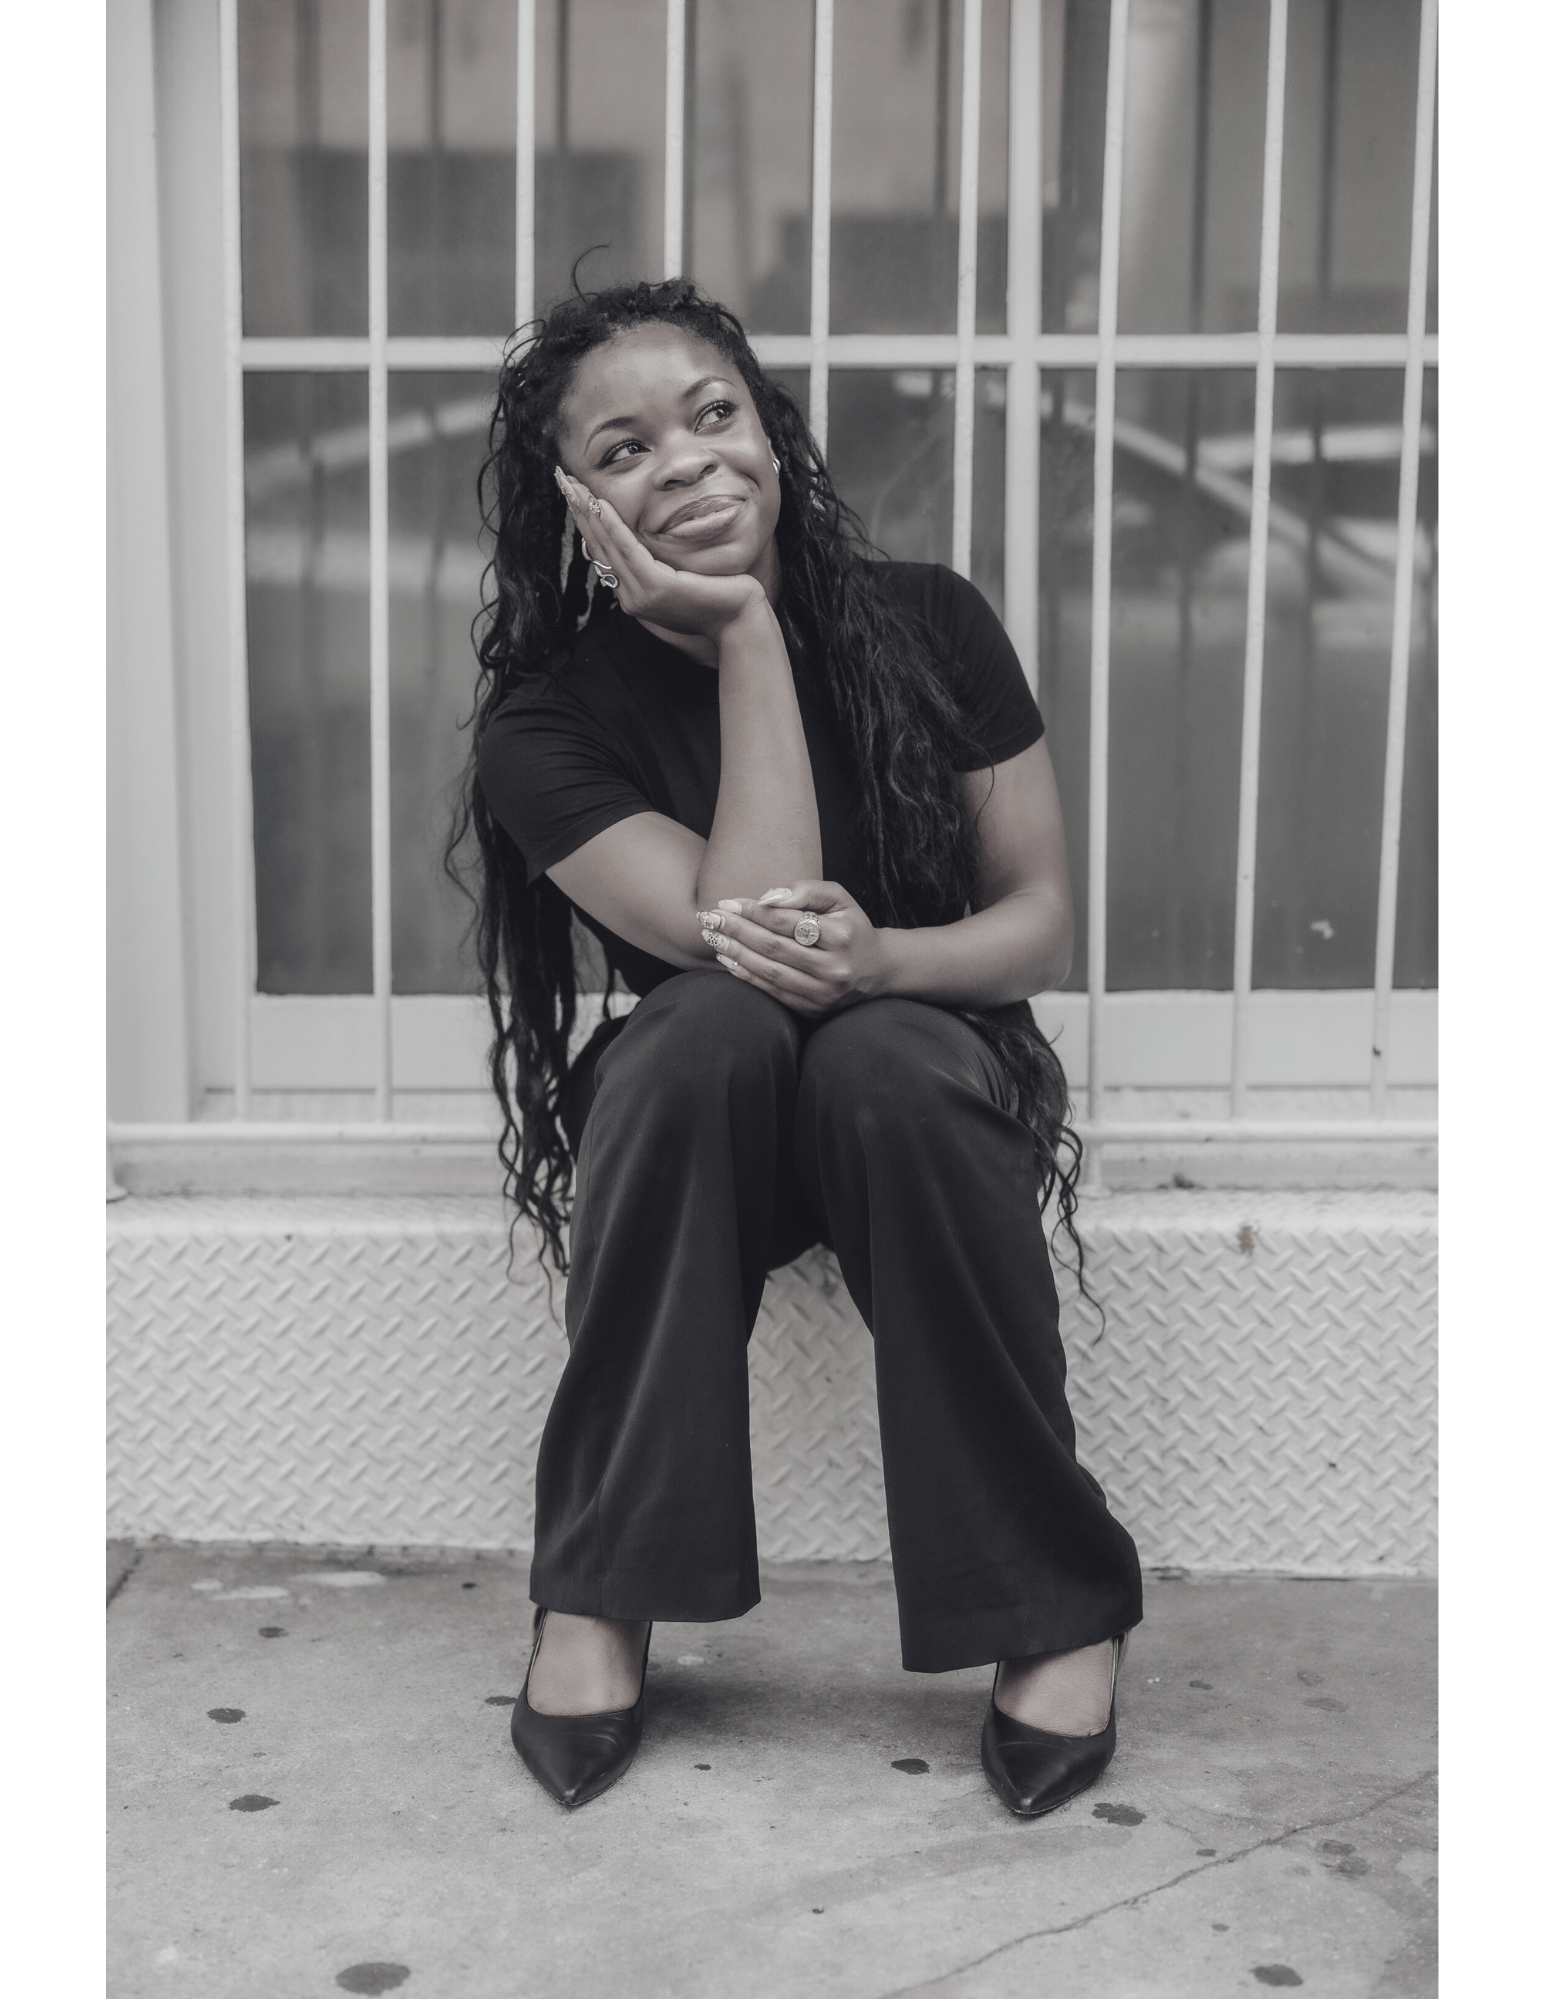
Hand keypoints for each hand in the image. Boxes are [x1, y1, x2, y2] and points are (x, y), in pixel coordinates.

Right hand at [556, 467, 765, 641]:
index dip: (587, 521)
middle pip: (598, 546)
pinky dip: (613, 526)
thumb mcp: (681, 578)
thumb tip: (644, 543)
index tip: (574, 494)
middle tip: (561, 480)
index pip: (604, 552)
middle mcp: (631, 597)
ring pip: (608, 546)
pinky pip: (629, 550)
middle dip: (579, 510)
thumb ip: (658, 566)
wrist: (739, 621)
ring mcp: (641, 595)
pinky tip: (600, 505)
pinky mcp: (656, 588)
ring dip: (587, 512)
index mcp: (633, 594)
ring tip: (572, 486)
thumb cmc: (718, 597)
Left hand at [695, 880, 890, 1017]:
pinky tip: (727, 960)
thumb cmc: (851, 927)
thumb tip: (769, 898)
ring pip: (770, 971)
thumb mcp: (840, 899)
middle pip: (774, 947)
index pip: (787, 921)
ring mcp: (823, 993)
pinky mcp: (813, 1009)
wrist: (877, 970)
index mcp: (842, 936)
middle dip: (737, 930)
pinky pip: (773, 992)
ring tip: (712, 936)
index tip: (727, 902)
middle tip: (709, 917)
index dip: (753, 912)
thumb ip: (808, 890)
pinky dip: (747, 976)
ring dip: (735, 953)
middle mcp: (834, 968)